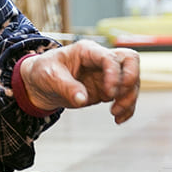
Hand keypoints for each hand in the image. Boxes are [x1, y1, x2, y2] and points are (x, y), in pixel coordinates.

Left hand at [20, 40, 139, 123]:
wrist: (40, 83)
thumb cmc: (43, 72)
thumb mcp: (50, 76)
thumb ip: (66, 86)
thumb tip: (82, 99)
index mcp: (88, 51)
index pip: (111, 57)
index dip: (114, 74)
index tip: (108, 94)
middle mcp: (101, 61)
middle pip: (130, 60)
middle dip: (131, 79)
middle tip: (117, 96)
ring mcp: (106, 75)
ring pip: (131, 81)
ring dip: (129, 98)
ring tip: (115, 114)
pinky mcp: (107, 90)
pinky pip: (125, 97)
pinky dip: (127, 108)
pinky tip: (118, 119)